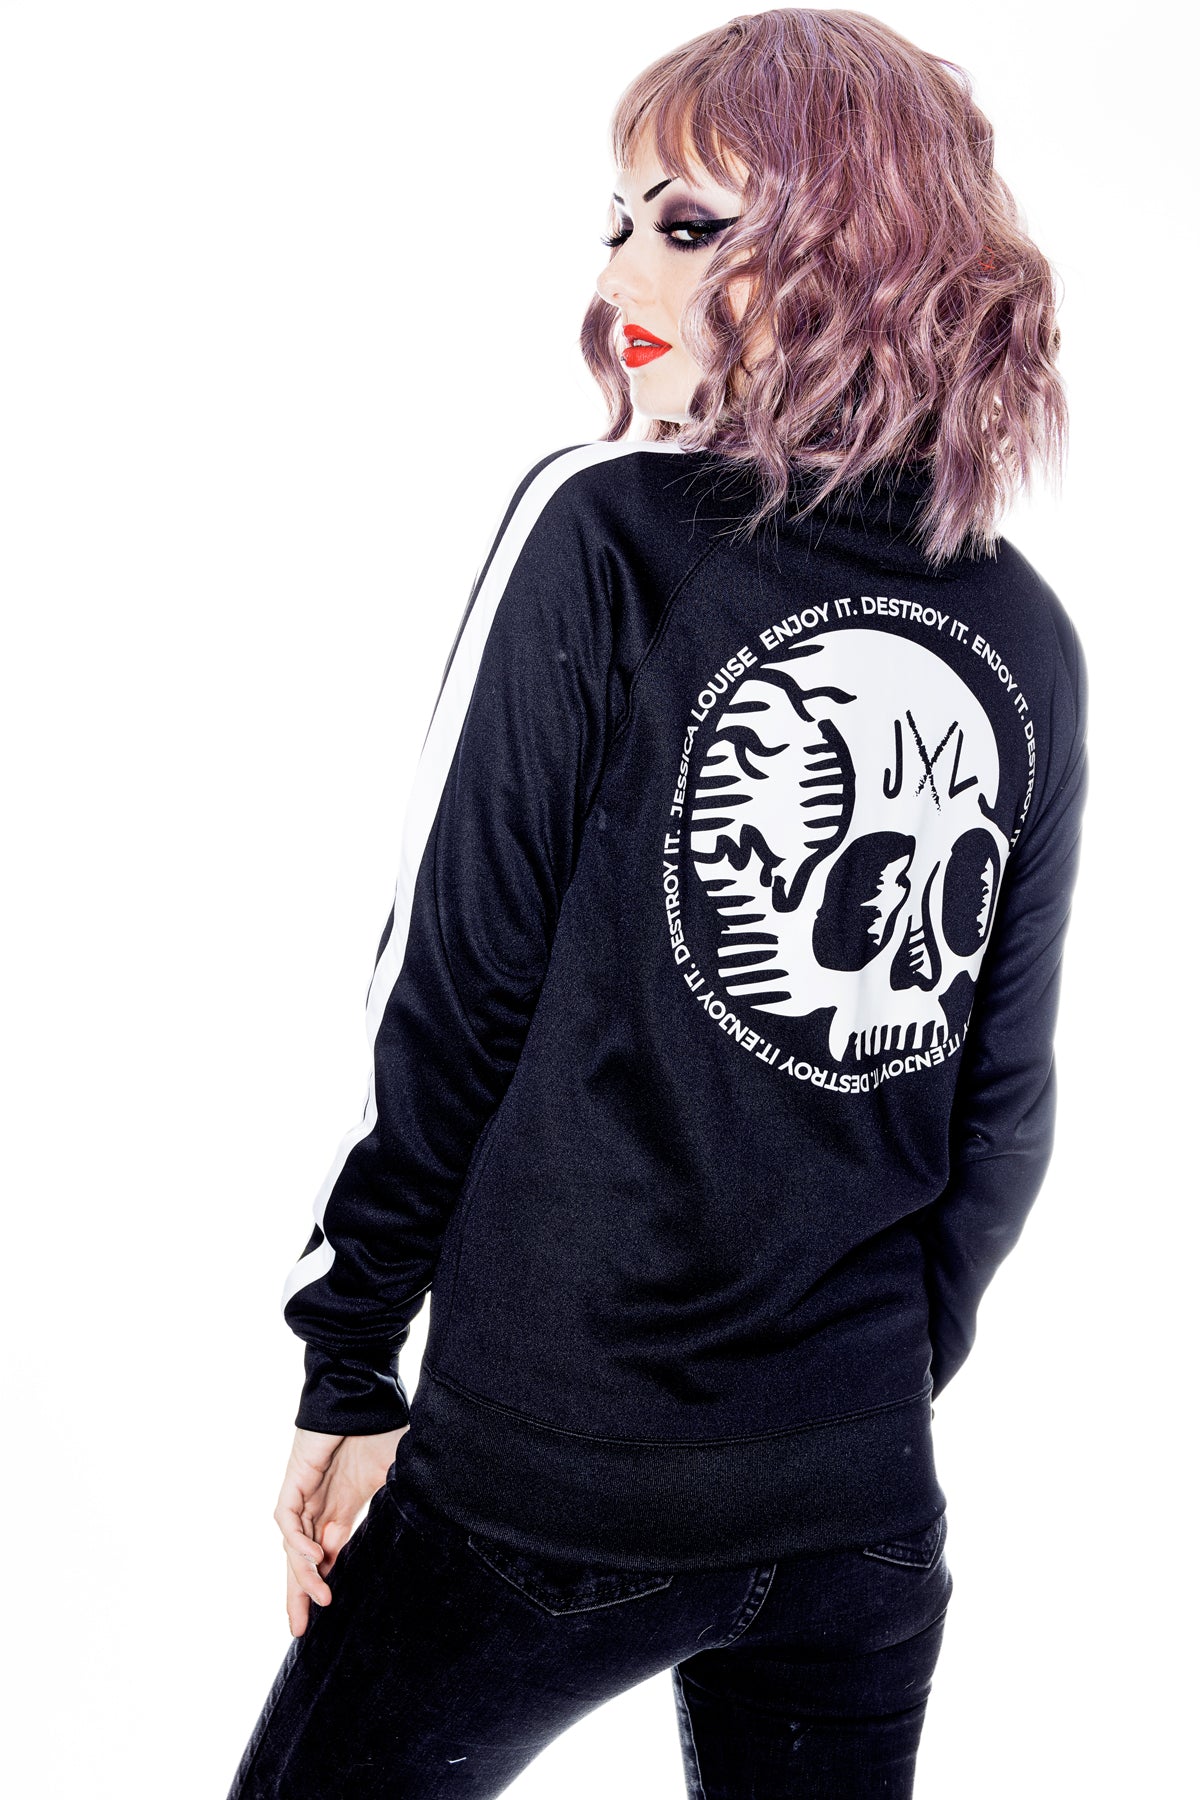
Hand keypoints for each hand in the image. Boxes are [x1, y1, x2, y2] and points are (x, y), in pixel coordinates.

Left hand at [275, 1423, 406, 1637]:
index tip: (330, 1610)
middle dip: (299, 1593)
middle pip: (301, 1557)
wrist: (364, 1392)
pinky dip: (296, 1540)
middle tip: (301, 1631)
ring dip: (303, 1574)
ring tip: (320, 1599)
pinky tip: (314, 1556)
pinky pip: (287, 1518)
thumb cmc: (383, 1426)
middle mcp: (318, 1503)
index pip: (324, 1553)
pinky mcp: (295, 1478)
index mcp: (340, 1505)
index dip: (323, 1580)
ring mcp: (304, 1491)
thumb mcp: (393, 1475)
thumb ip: (394, 1503)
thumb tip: (415, 1531)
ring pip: (292, 1544)